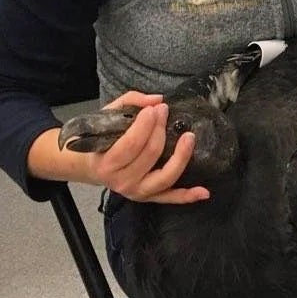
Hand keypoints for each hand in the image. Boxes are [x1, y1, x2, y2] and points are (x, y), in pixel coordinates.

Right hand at [76, 91, 209, 204]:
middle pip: (150, 155)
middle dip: (160, 129)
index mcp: (108, 164)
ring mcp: (138, 192)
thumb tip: (156, 100)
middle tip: (164, 111)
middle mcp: (123, 181)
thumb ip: (130, 102)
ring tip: (190, 137)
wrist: (93, 166)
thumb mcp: (108, 115)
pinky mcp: (150, 197)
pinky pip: (171, 198)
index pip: (131, 143)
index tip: (154, 108)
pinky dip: (187, 196)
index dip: (145, 124)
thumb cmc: (100, 140)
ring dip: (180, 157)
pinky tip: (204, 192)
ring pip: (165, 177)